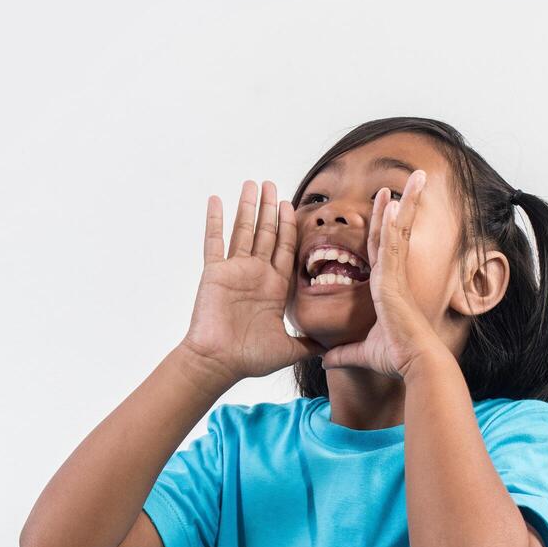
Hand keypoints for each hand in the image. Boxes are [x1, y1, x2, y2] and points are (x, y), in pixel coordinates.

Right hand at [180, 180, 325, 381]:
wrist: (219, 362)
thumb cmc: (250, 358)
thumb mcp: (289, 349)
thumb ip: (309, 343)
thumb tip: (333, 348)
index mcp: (274, 287)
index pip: (284, 248)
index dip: (288, 226)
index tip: (291, 204)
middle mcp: (255, 274)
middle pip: (265, 233)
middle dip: (270, 208)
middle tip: (272, 185)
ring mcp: (234, 270)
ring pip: (243, 230)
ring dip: (248, 207)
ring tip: (252, 184)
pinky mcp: (215, 272)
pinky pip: (214, 241)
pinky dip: (214, 220)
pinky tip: (216, 200)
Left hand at [320, 169, 447, 379]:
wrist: (414, 363)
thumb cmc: (395, 358)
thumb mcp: (360, 353)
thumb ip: (343, 353)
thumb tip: (326, 360)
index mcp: (385, 286)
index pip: (382, 247)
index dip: (383, 223)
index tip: (387, 202)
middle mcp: (392, 276)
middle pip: (395, 231)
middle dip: (402, 202)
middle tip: (412, 178)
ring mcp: (394, 275)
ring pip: (399, 230)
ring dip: (406, 202)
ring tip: (416, 177)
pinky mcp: (393, 280)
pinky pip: (392, 245)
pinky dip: (393, 223)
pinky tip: (394, 201)